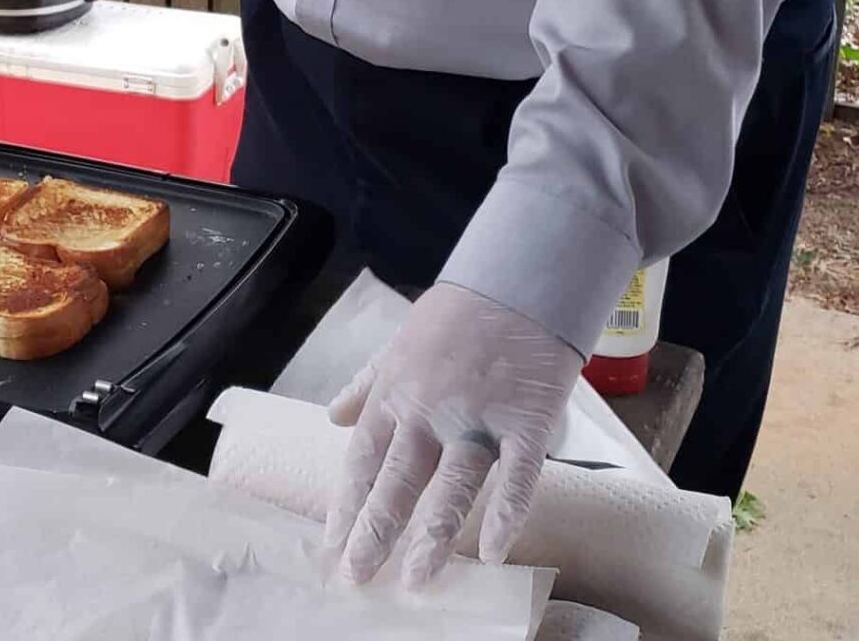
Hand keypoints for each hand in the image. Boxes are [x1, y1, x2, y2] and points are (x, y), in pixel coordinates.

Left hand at [325, 283, 580, 588]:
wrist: (517, 280)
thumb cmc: (456, 314)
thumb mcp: (399, 343)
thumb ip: (366, 384)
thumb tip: (333, 417)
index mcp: (396, 392)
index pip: (363, 459)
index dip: (348, 504)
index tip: (333, 545)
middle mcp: (430, 410)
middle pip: (397, 480)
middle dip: (375, 532)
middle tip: (357, 577)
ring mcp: (479, 417)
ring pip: (452, 485)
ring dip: (434, 535)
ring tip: (416, 578)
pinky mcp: (526, 422)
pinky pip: (517, 476)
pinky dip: (507, 514)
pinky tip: (496, 552)